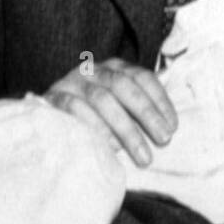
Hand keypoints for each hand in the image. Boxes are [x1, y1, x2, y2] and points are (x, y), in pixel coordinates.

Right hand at [45, 56, 176, 166]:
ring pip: (102, 99)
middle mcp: (94, 70)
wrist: (51, 118)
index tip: (173, 127)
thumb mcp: (119, 106)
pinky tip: (111, 148)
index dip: (160, 101)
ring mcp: (72, 82)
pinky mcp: (54, 98)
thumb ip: (138, 110)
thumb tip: (168, 128)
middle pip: (123, 85)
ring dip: (126, 129)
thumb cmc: (95, 116)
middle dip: (147, 114)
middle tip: (164, 141)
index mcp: (115, 67)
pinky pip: (75, 110)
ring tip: (144, 156)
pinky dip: (96, 129)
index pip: (142, 77)